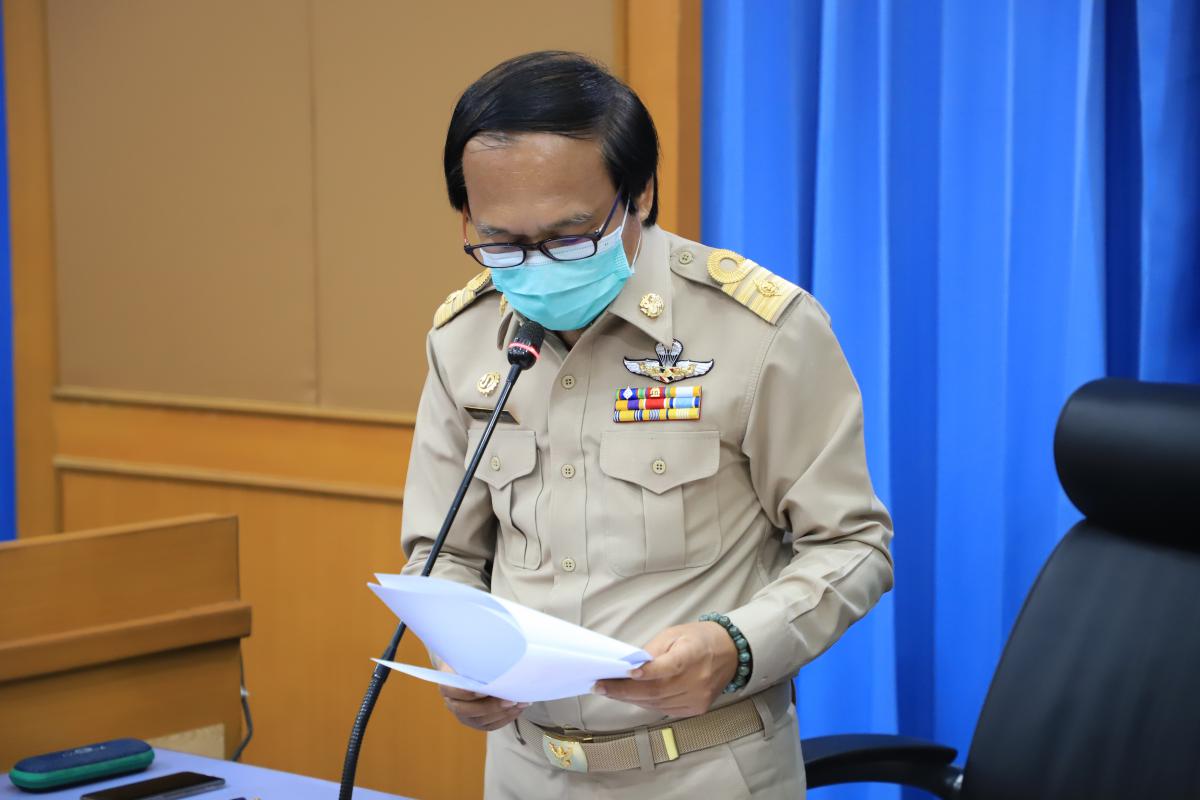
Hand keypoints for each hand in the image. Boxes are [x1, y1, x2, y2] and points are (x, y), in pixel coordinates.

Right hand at [436, 661, 529, 730]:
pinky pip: (490, 725)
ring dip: (502, 713)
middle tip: (508, 700)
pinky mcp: (476, 722)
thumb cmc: (471, 660)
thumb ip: (477, 661)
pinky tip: (517, 709)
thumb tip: (497, 655)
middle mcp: (452, 703)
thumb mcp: (470, 656)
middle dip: (490, 707)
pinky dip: (506, 718)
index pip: (451, 691)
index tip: (483, 690)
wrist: (468, 670)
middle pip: (467, 710)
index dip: (466, 693)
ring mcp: (464, 716)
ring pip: (480, 720)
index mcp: (447, 685)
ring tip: (518, 703)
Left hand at [592, 622, 737, 717]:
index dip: (647, 672)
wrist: (730, 652)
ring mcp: (697, 698)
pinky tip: (632, 696)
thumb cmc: (699, 639)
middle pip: (656, 691)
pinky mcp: (696, 709)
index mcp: (693, 655)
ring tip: (610, 691)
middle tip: (600, 686)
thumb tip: (628, 666)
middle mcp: (697, 680)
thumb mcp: (674, 634)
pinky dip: (646, 703)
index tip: (626, 672)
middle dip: (624, 691)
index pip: (669, 667)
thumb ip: (652, 651)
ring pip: (657, 703)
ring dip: (630, 698)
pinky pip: (664, 709)